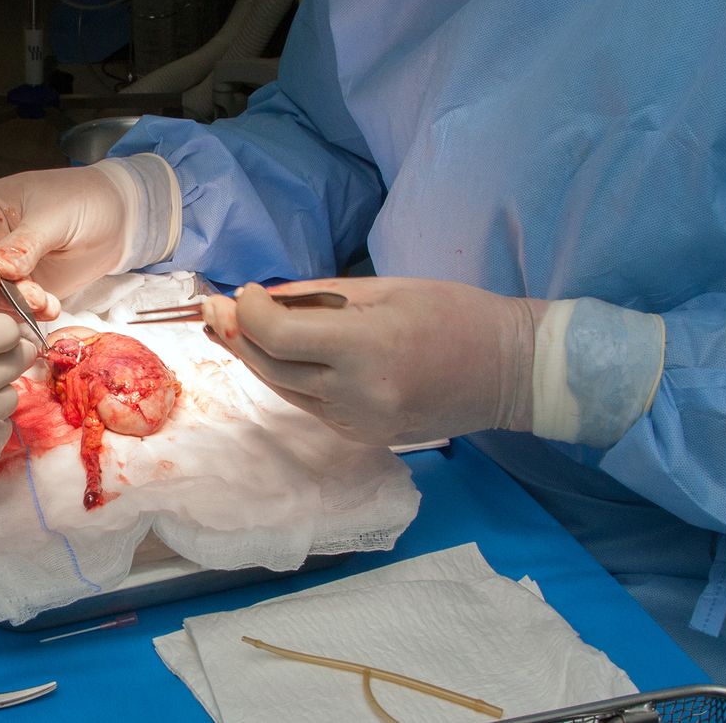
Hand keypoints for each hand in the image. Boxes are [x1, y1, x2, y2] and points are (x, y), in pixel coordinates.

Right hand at [0, 166, 134, 320]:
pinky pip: (14, 308)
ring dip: (15, 306)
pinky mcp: (24, 288)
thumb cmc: (80, 198)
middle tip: (29, 297)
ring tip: (46, 302)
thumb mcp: (52, 215)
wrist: (116, 216)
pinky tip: (51, 307)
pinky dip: (29, 313)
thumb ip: (25, 243)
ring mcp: (3, 268)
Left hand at [204, 278, 543, 444]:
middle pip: (271, 367)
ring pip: (283, 389)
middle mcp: (360, 394)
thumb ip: (317, 295)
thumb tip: (261, 300)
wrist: (510, 371)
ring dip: (256, 358)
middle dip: (238, 336)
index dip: (248, 313)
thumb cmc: (454, 314)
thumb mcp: (385, 289)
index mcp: (369, 348)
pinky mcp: (363, 437)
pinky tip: (281, 353)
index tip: (244, 292)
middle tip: (216, 309)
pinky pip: (308, 404)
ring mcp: (361, 423)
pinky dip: (288, 377)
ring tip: (236, 327)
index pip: (279, 336)